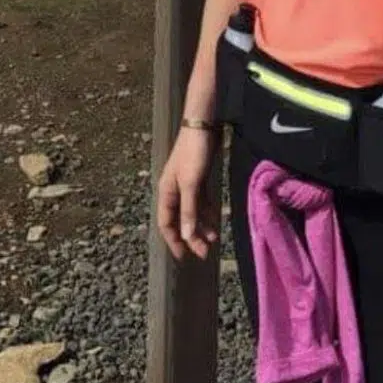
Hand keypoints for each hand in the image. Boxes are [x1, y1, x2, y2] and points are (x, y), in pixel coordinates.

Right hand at [156, 127, 219, 261]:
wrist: (202, 125)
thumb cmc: (194, 153)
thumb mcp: (191, 183)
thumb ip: (189, 210)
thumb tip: (185, 236)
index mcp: (167, 192)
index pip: (167, 223)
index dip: (174, 240)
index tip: (184, 257)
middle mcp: (174, 190)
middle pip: (180, 220)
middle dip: (190, 237)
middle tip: (204, 253)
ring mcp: (186, 184)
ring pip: (192, 212)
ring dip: (201, 226)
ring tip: (213, 240)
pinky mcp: (198, 178)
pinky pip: (201, 202)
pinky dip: (206, 213)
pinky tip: (215, 222)